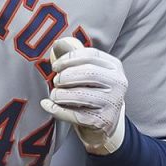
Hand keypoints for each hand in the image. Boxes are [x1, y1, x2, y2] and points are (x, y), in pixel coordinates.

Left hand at [41, 38, 126, 154]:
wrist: (104, 123)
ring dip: (60, 94)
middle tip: (56, 81)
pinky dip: (56, 109)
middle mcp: (118, 84)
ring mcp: (112, 103)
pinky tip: (47, 104)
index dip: (69, 58)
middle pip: (88, 73)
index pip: (91, 55)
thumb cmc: (92, 91)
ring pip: (80, 95)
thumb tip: (59, 42)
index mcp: (115, 67)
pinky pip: (74, 114)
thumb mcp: (88, 72)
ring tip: (54, 94)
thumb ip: (74, 57)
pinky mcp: (103, 121)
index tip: (55, 66)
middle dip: (66, 76)